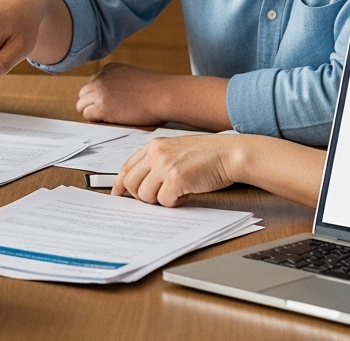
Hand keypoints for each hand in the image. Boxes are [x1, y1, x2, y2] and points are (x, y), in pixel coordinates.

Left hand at [76, 64, 169, 125]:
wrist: (164, 95)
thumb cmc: (155, 90)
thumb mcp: (132, 77)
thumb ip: (119, 82)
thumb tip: (111, 97)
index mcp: (109, 69)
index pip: (93, 84)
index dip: (100, 96)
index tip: (111, 102)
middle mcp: (101, 78)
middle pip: (84, 94)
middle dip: (93, 104)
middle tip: (109, 112)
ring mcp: (100, 92)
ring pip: (82, 105)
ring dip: (93, 112)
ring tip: (111, 117)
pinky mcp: (102, 107)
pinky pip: (88, 116)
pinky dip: (97, 120)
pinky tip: (112, 120)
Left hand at [113, 134, 238, 206]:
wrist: (230, 153)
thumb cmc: (208, 154)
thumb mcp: (176, 150)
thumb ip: (158, 161)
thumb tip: (142, 183)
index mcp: (154, 146)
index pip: (127, 167)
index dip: (120, 183)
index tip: (119, 193)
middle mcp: (156, 154)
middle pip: (132, 184)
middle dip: (142, 196)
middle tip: (159, 197)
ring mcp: (165, 166)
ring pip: (145, 195)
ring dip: (160, 200)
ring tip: (176, 193)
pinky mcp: (176, 179)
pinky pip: (164, 201)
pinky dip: (175, 203)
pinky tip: (186, 194)